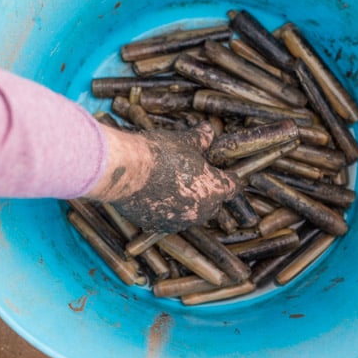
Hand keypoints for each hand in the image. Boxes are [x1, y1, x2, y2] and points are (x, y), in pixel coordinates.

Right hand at [85, 122, 238, 232]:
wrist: (125, 170)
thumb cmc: (159, 154)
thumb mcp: (185, 141)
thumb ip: (201, 138)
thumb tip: (209, 131)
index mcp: (214, 189)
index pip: (233, 187)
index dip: (230, 178)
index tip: (226, 173)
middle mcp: (201, 211)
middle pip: (214, 204)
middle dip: (209, 192)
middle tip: (199, 177)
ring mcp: (179, 221)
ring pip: (191, 215)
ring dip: (188, 204)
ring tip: (176, 187)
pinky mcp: (157, 226)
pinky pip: (169, 220)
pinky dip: (167, 211)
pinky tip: (157, 197)